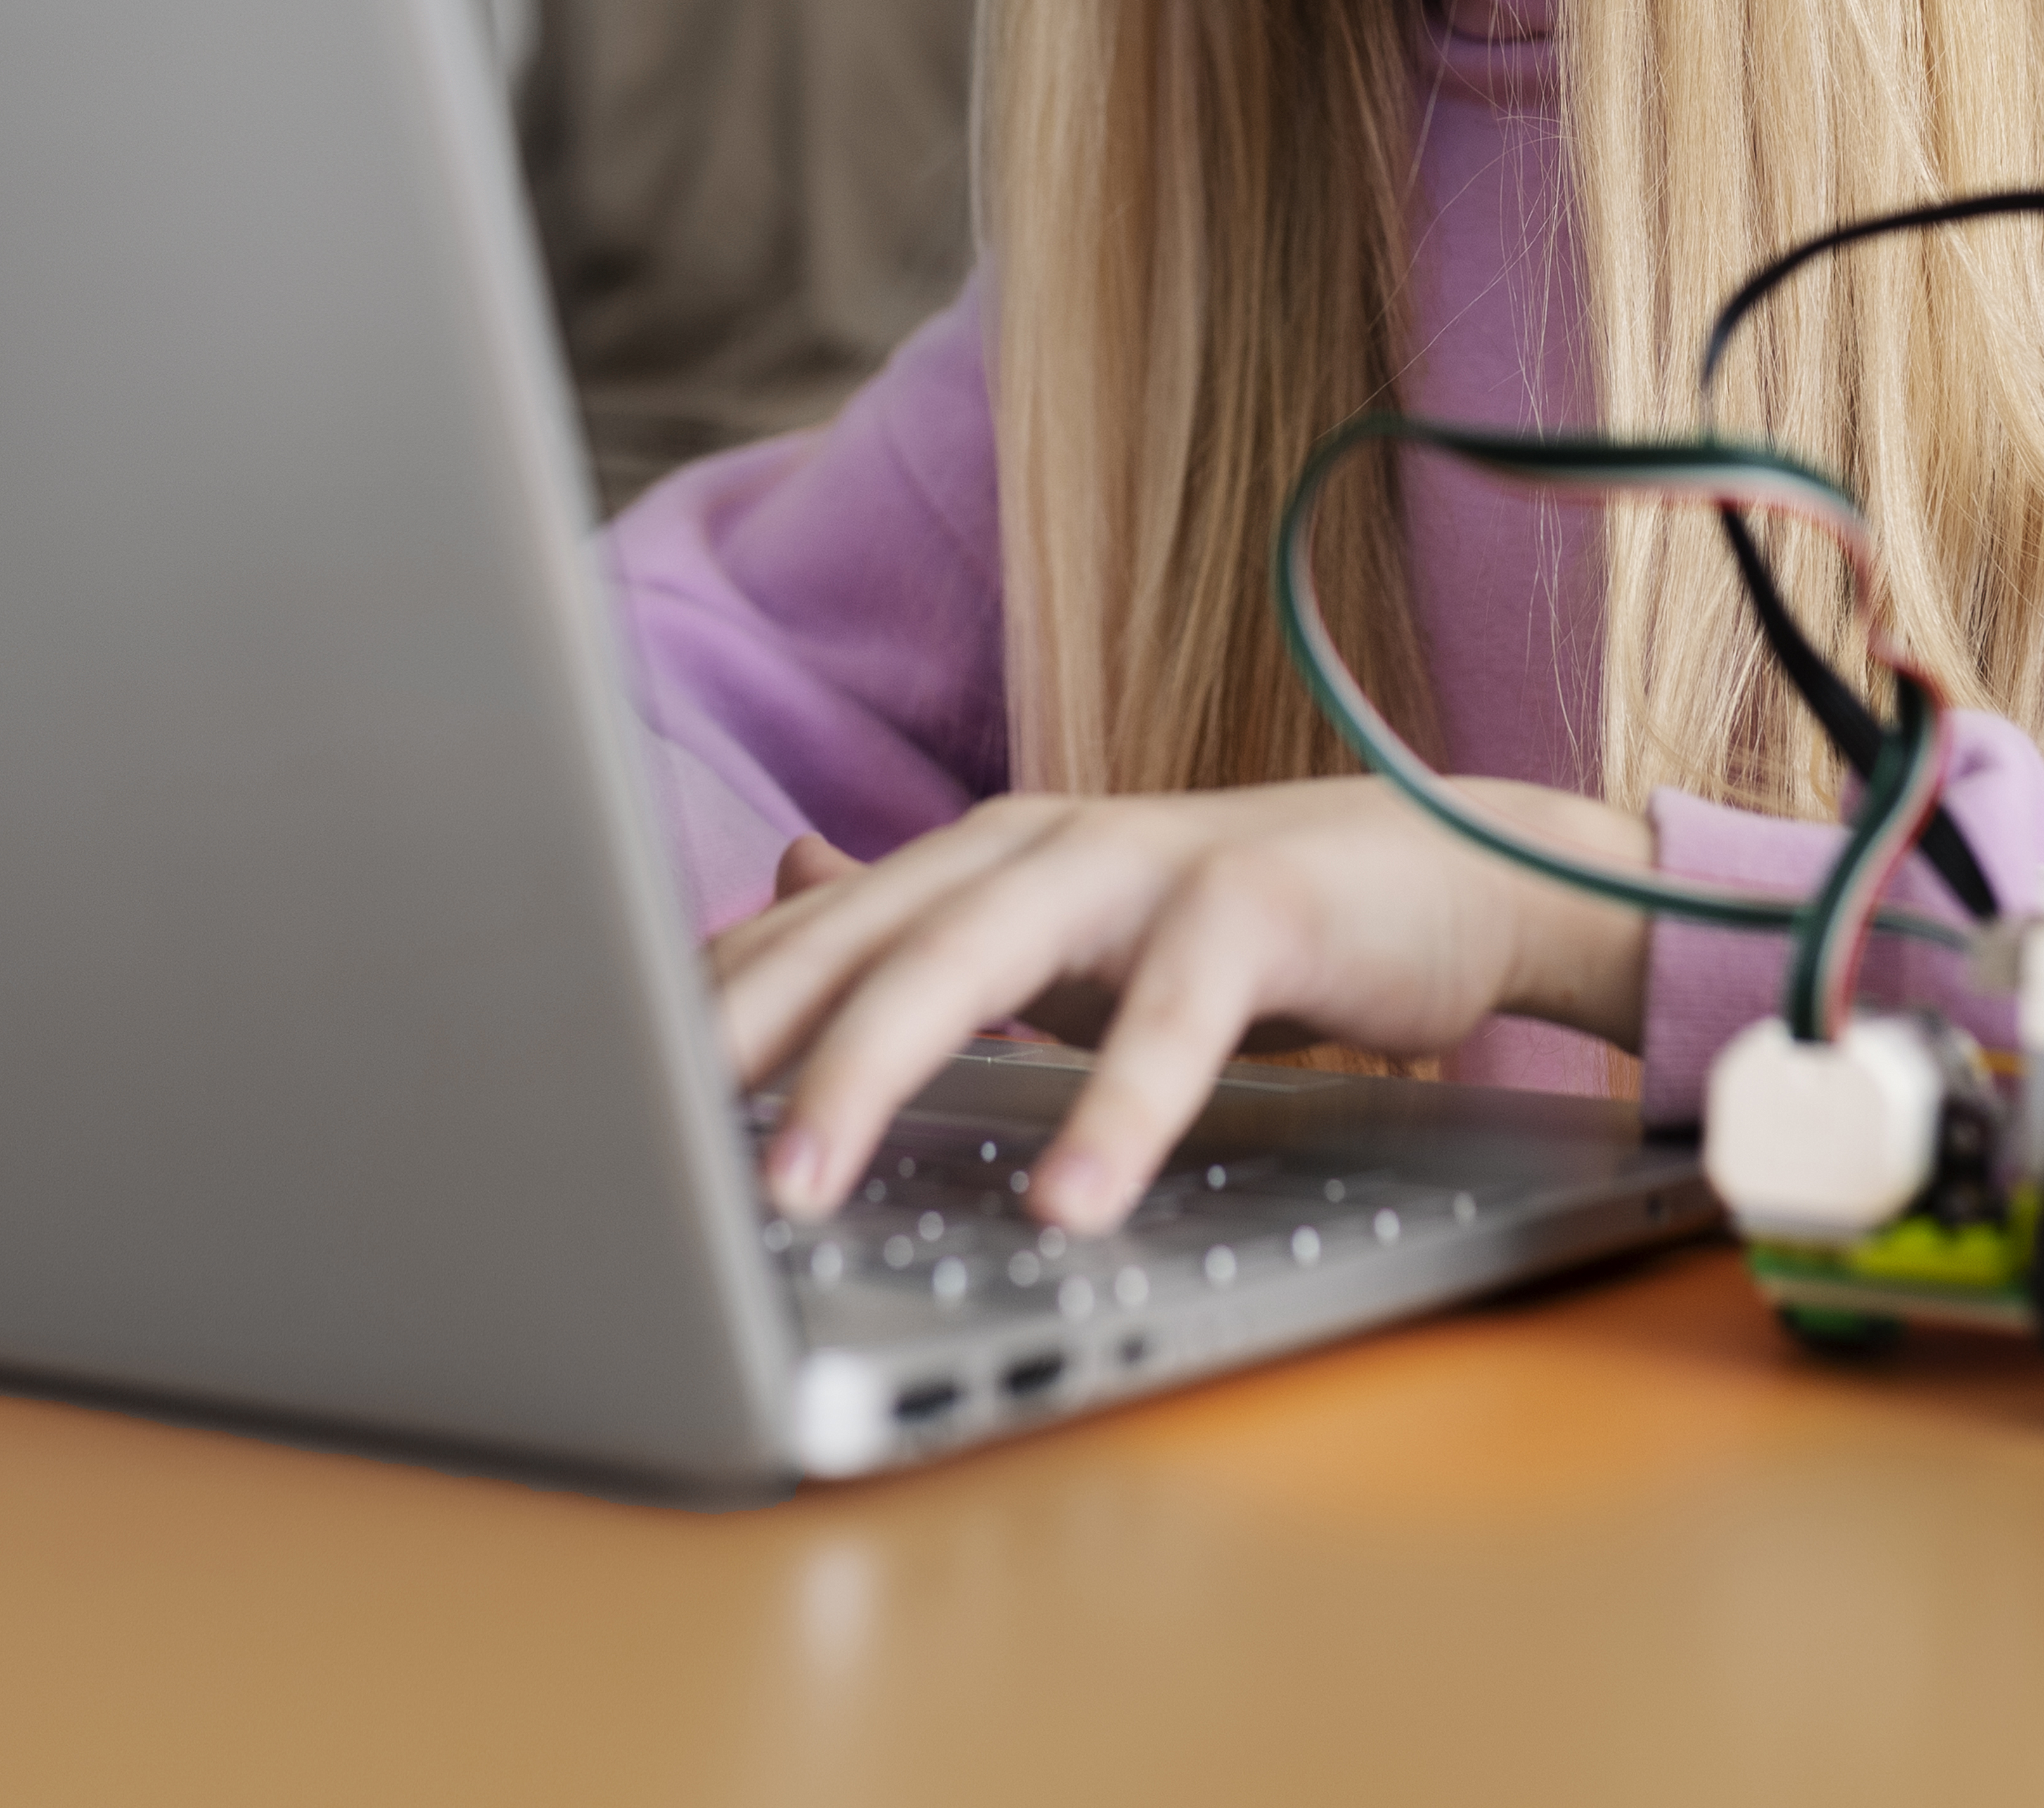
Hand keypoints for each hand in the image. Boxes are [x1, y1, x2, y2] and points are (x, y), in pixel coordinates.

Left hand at [708, 778, 1652, 1233]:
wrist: (1456, 871)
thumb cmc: (1248, 923)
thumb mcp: (1063, 928)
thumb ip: (925, 921)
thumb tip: (774, 892)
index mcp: (979, 857)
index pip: (803, 934)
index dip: (695, 1011)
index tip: (587, 1092)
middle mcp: (1037, 842)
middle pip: (854, 939)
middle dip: (738, 1043)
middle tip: (643, 1150)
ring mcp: (1143, 863)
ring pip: (972, 956)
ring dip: (873, 1071)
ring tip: (797, 1184)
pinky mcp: (1257, 903)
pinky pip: (1171, 1019)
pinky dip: (1116, 1109)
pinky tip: (1070, 1200)